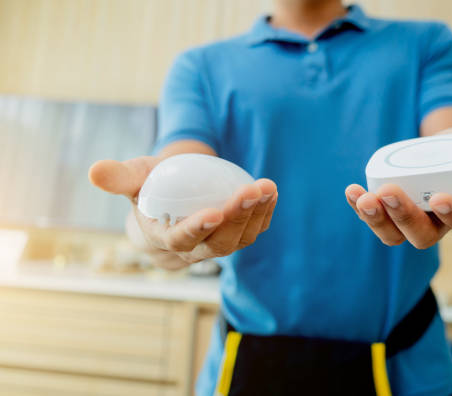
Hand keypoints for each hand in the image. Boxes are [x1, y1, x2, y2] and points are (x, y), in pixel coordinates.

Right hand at [89, 156, 277, 267]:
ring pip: (240, 239)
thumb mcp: (134, 178)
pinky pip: (254, 229)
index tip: (213, 213)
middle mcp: (194, 249)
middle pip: (218, 244)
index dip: (196, 229)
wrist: (173, 197)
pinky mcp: (237, 236)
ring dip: (256, 214)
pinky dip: (265, 212)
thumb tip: (95, 170)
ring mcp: (219, 245)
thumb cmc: (150, 186)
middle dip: (236, 218)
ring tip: (266, 186)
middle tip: (250, 190)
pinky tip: (271, 191)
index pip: (181, 240)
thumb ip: (118, 177)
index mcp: (165, 239)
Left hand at [345, 127, 451, 248]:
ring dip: (377, 220)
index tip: (440, 197)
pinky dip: (360, 207)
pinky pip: (376, 219)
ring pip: (394, 235)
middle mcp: (440, 225)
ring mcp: (413, 221)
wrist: (445, 151)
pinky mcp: (391, 213)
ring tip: (363, 198)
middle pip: (423, 236)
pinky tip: (351, 191)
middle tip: (390, 193)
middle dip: (404, 217)